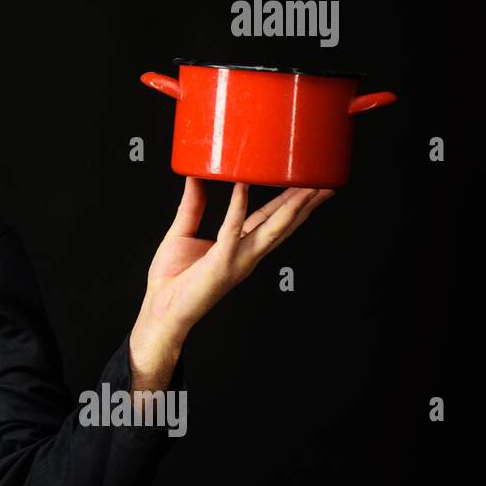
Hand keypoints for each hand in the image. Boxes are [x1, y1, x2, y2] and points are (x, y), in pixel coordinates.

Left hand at [129, 179, 333, 382]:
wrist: (161, 309)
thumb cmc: (171, 278)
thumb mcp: (183, 233)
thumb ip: (192, 205)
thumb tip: (195, 176)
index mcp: (240, 248)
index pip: (271, 221)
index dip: (290, 203)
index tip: (307, 185)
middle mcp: (246, 254)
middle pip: (283, 225)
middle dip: (305, 204)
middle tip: (324, 182)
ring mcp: (238, 259)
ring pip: (272, 229)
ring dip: (291, 207)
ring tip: (306, 186)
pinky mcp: (221, 261)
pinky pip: (231, 229)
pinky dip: (237, 206)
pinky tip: (242, 186)